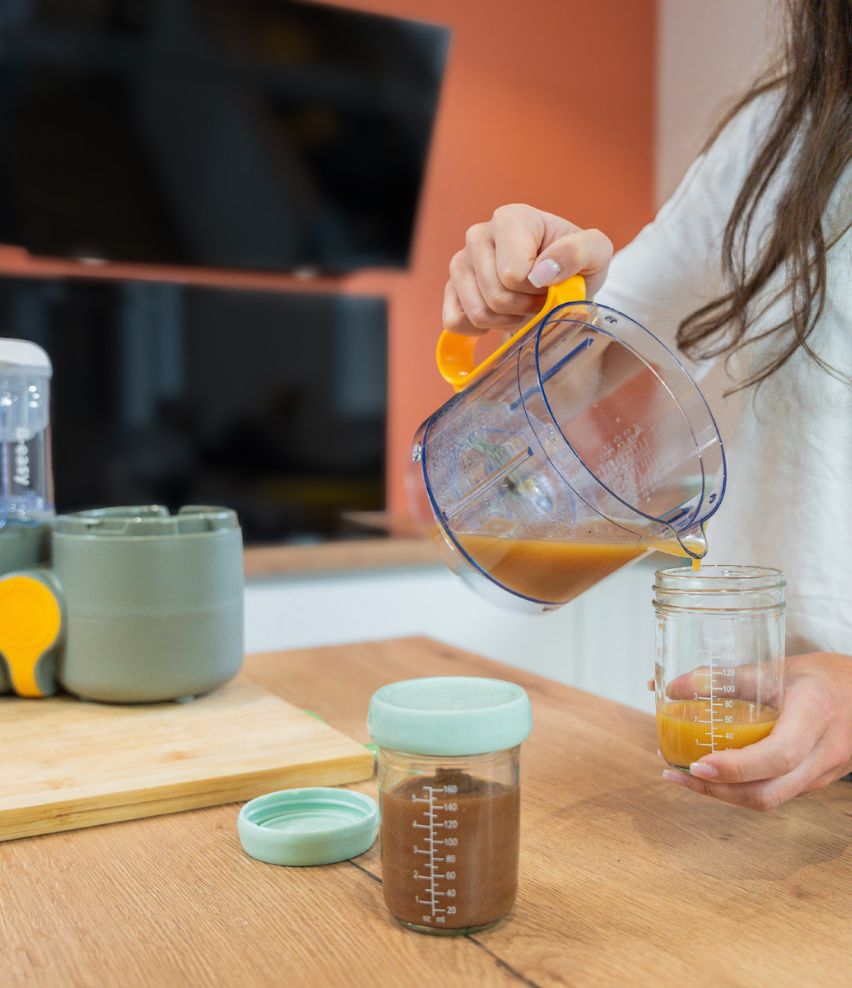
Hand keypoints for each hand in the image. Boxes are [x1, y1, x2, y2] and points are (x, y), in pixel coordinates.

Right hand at [443, 203, 612, 335]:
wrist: (561, 282)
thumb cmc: (576, 266)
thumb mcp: (596, 254)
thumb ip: (580, 252)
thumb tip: (542, 271)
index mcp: (510, 219)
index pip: (513, 275)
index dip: (537, 292)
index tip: (552, 284)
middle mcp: (478, 235)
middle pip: (496, 296)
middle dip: (524, 308)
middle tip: (540, 300)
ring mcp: (460, 262)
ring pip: (478, 313)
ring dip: (507, 321)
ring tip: (523, 306)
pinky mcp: (451, 288)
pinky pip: (455, 322)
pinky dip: (481, 329)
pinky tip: (499, 316)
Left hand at [661, 652, 851, 810]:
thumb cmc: (820, 676)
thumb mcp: (775, 668)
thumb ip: (723, 679)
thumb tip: (669, 688)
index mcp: (815, 714)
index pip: (778, 754)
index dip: (735, 767)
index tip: (697, 765)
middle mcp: (824, 751)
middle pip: (769, 791)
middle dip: (718, 790)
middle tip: (678, 774)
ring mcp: (823, 773)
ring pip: (771, 799)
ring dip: (724, 794)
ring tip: (684, 776)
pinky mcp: (815, 782)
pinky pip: (776, 794)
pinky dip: (741, 790)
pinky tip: (715, 775)